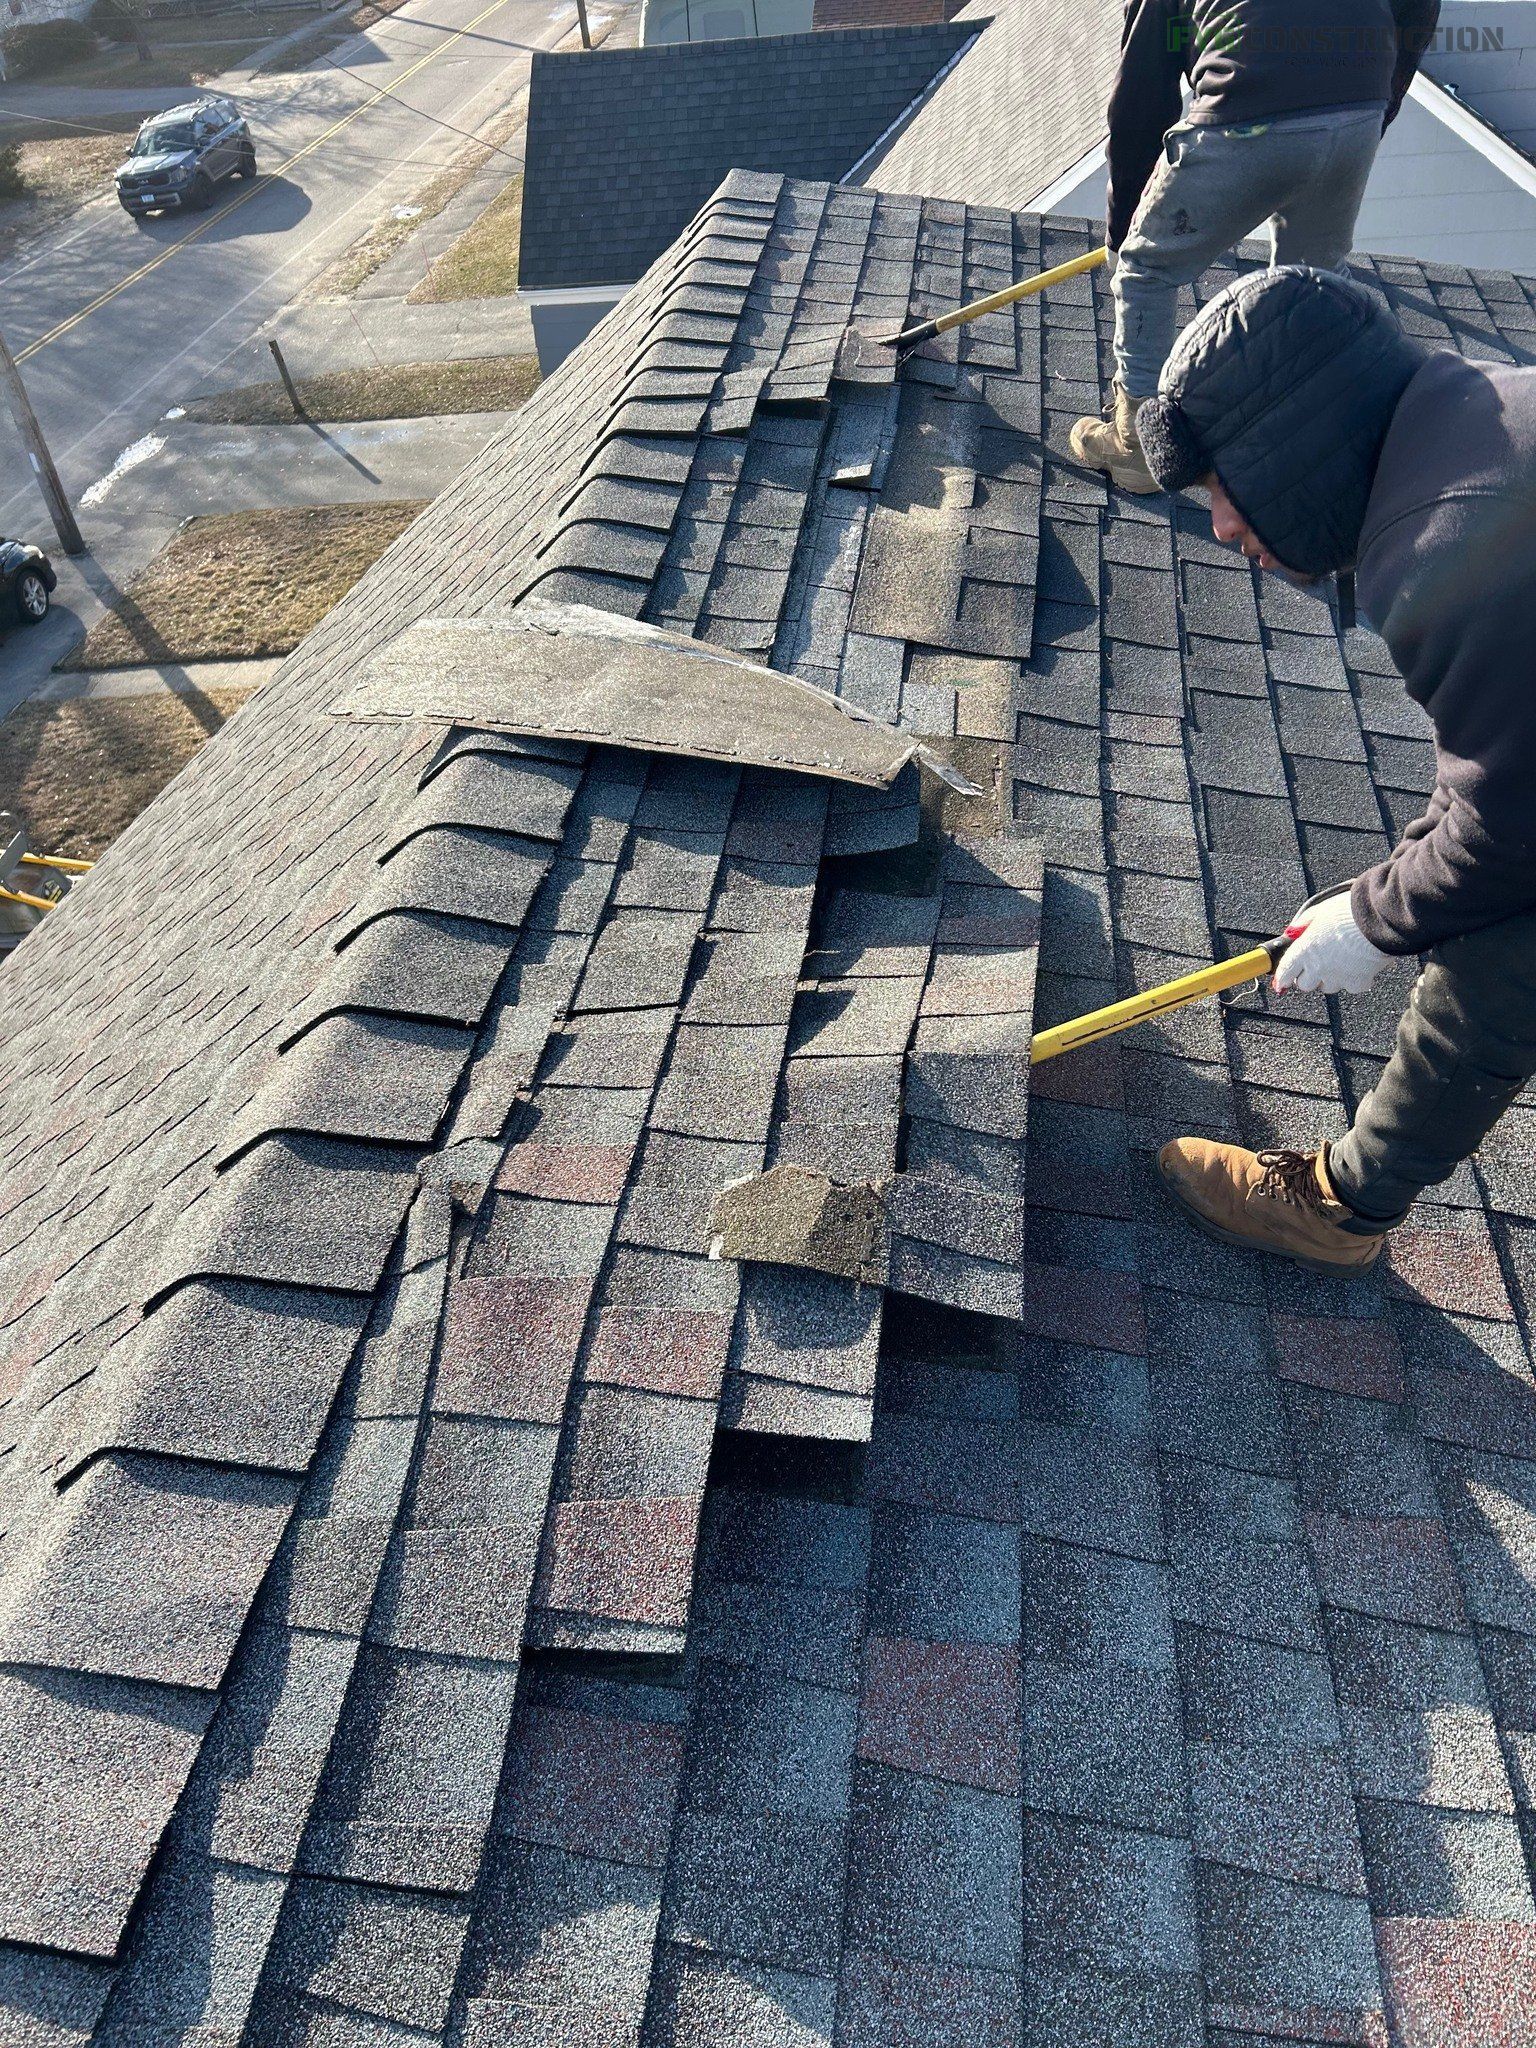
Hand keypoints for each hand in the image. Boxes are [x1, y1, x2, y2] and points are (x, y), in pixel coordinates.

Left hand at [1273, 889, 1389, 996]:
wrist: (1380, 917)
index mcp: (1305, 949)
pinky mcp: (1358, 982)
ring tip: (1341, 962)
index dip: (1282, 977)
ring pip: (1328, 987)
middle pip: (1305, 985)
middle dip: (1308, 977)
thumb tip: (1292, 931)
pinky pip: (1351, 987)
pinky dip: (1354, 980)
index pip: (1286, 971)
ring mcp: (1338, 977)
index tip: (1281, 981)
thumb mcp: (1321, 910)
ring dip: (1330, 978)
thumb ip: (1304, 923)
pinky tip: (1359, 966)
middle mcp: (1318, 967)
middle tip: (1316, 965)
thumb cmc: (1350, 910)